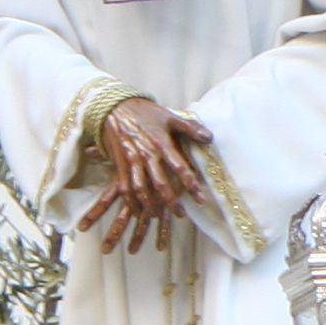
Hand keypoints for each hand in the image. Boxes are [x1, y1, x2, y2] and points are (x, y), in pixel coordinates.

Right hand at [81, 100, 212, 248]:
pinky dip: (131, 201)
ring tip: (159, 215)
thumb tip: (210, 138)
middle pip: (160, 184)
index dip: (191, 184)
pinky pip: (125, 188)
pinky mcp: (120, 165)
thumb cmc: (146, 113)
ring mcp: (132, 161)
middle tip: (181, 214)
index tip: (200, 199)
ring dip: (150, 205)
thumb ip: (190, 128)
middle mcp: (147, 155)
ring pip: (141, 189)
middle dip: (171, 202)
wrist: (115, 108)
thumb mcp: (170, 116)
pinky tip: (139, 210)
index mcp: (162, 143)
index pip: (180, 167)